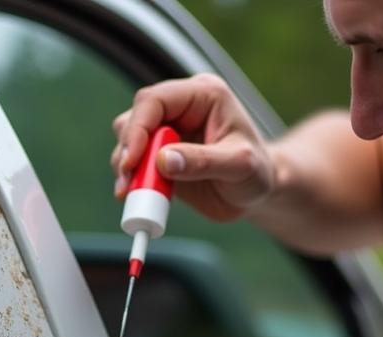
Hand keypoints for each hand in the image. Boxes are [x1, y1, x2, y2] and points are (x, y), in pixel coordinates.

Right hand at [111, 74, 274, 222]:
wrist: (256, 194)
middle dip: (128, 150)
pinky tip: (138, 194)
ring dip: (126, 166)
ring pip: (129, 138)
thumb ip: (202, 162)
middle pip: (136, 117)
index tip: (132, 161)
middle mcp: (182, 108)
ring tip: (133, 191)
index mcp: (204, 95)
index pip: (156, 99)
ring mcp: (169, 132)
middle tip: (129, 181)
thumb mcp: (239, 166)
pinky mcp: (160, 156)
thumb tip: (163, 161)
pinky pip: (134, 162)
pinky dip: (131, 179)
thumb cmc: (256, 173)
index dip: (138, 128)